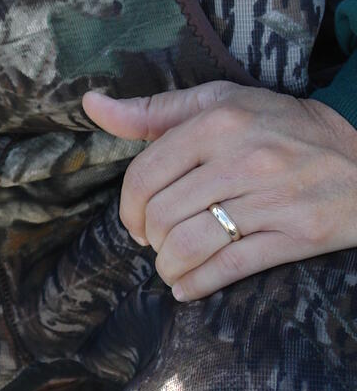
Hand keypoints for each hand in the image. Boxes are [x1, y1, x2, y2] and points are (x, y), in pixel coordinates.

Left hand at [83, 81, 356, 300]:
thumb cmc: (282, 125)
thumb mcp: (221, 101)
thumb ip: (153, 110)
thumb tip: (92, 104)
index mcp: (218, 122)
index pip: (145, 175)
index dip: (129, 208)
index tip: (136, 220)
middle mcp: (243, 159)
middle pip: (164, 215)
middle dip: (150, 239)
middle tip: (156, 243)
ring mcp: (272, 199)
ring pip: (192, 245)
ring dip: (169, 266)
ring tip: (171, 265)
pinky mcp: (298, 235)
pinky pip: (231, 268)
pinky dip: (198, 285)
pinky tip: (187, 288)